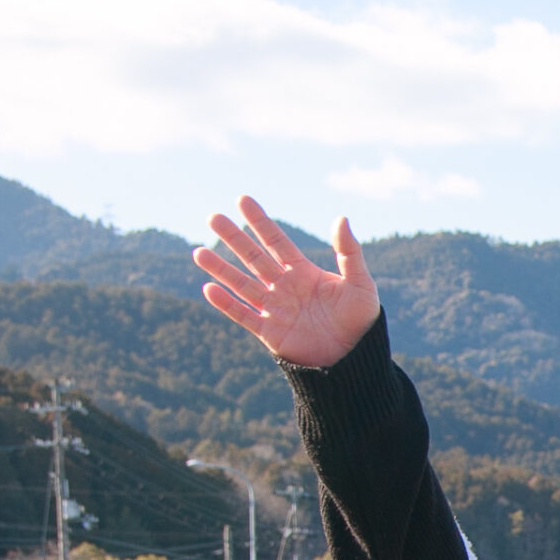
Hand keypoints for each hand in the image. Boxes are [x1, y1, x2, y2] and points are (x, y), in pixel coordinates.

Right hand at [194, 197, 378, 368]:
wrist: (355, 360)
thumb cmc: (361, 321)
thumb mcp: (360, 283)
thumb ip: (349, 252)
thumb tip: (341, 218)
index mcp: (303, 273)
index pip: (276, 242)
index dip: (260, 222)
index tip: (242, 200)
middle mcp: (285, 288)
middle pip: (253, 258)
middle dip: (233, 238)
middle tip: (212, 217)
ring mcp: (275, 310)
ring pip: (242, 284)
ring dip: (220, 269)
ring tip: (198, 252)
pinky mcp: (270, 333)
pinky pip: (243, 315)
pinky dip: (226, 304)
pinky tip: (208, 288)